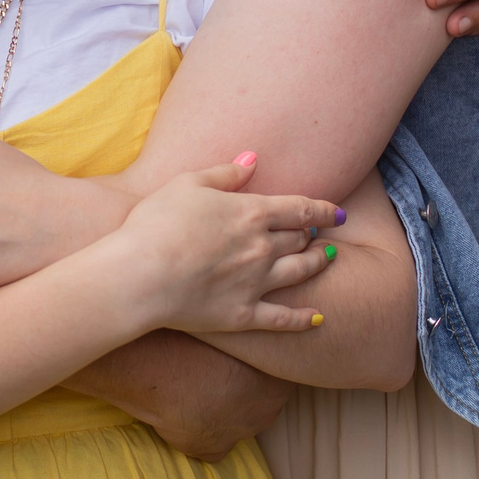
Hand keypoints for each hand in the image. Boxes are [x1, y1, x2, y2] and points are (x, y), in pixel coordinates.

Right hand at [109, 154, 337, 334]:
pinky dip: (304, 318)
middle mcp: (263, 247)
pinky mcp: (243, 314)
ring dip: (317, 264)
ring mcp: (256, 283)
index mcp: (251, 213)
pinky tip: (318, 319)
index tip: (338, 212)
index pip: (300, 208)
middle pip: (301, 239)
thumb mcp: (187, 184)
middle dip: (315, 235)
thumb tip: (252, 159)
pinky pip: (283, 318)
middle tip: (322, 234)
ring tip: (327, 260)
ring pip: (299, 272)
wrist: (140, 275)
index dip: (323, 209)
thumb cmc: (156, 223)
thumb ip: (224, 173)